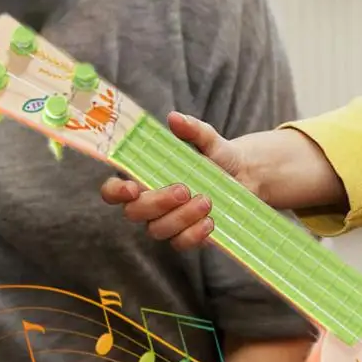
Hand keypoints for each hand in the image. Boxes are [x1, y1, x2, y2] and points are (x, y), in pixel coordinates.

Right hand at [100, 111, 244, 250]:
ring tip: (207, 200)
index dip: (115, 192)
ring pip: (157, 230)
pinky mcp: (187, 236)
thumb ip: (193, 129)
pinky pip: (181, 243)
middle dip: (156, 203)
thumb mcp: (209, 140)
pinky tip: (211, 221)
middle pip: (134, 212)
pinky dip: (194, 235)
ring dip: (180, 218)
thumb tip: (175, 118)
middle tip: (184, 190)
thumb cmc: (218, 157)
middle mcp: (150, 203)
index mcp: (145, 177)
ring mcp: (167, 222)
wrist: (247, 176)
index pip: (113, 190)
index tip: (132, 188)